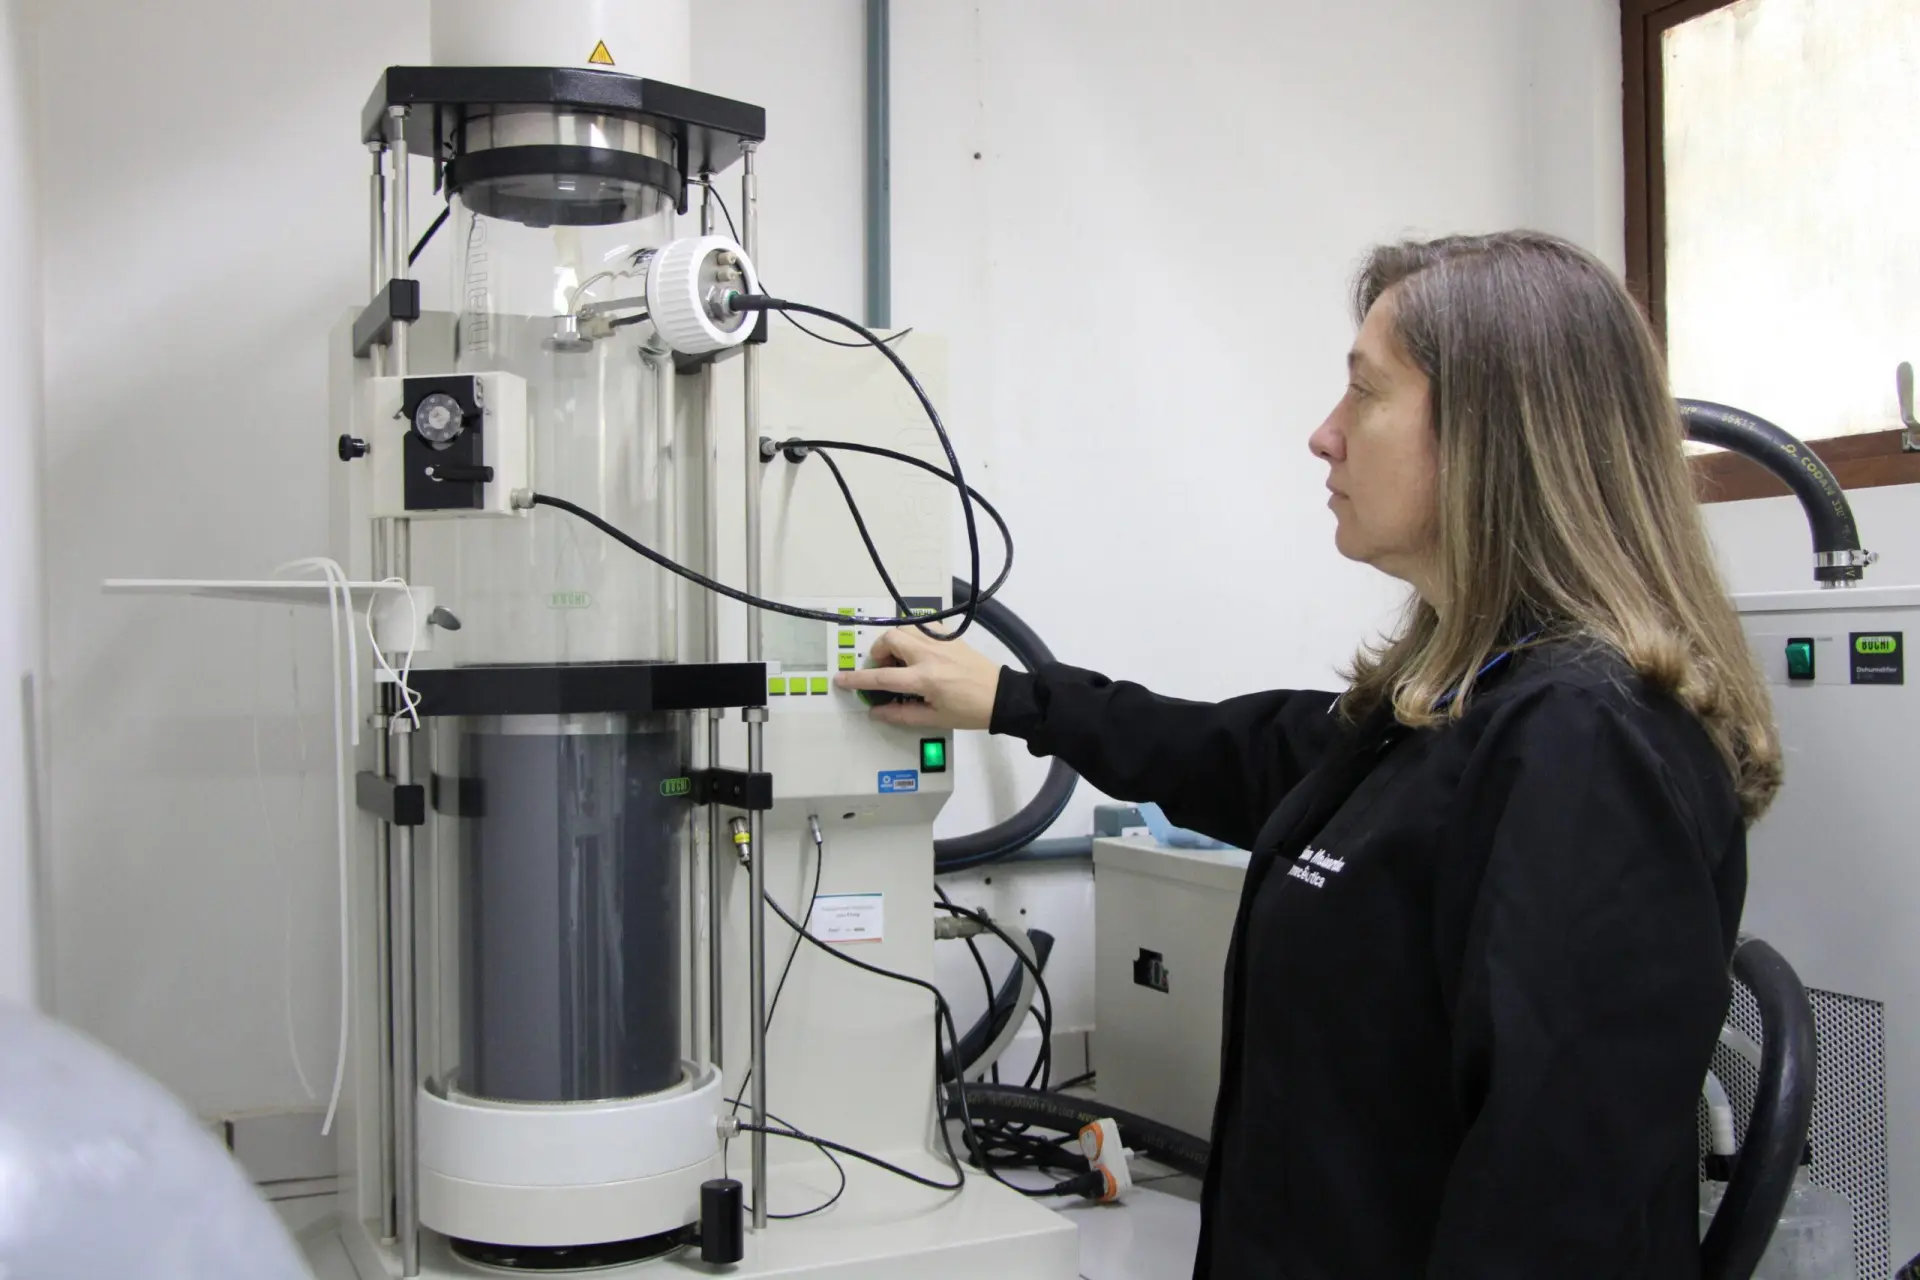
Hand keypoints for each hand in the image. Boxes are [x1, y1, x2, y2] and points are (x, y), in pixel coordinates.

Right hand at [834, 626, 1003, 729]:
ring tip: (900, 660)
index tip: (841, 679)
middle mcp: (929, 655)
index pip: (882, 677)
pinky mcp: (950, 636)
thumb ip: (901, 714)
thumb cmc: (969, 711)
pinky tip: (918, 652)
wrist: (1001, 696)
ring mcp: (940, 642)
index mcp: (925, 679)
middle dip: (878, 652)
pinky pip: (923, 626)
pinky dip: (913, 635)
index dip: (858, 678)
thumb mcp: (934, 719)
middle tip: (883, 669)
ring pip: (904, 628)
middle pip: (890, 639)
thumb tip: (875, 711)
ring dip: (894, 641)